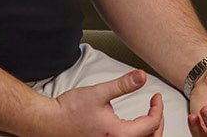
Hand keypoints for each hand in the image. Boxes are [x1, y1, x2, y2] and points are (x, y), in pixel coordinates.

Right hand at [50, 69, 164, 136]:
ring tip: (149, 116)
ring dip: (149, 131)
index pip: (151, 124)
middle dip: (158, 122)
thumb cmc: (69, 110)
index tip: (155, 96)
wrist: (49, 122)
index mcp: (119, 134)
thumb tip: (142, 76)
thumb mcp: (99, 93)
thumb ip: (123, 85)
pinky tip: (134, 125)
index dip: (158, 108)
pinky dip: (137, 135)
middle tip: (156, 107)